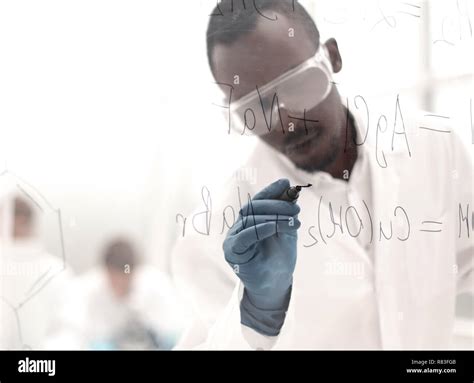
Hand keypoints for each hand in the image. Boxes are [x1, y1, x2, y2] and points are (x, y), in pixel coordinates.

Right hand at [223, 179, 300, 335]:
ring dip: (273, 217)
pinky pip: (244, 237)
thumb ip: (286, 212)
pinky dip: (260, 229)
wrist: (275, 285)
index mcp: (251, 219)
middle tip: (296, 209)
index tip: (285, 183)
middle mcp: (239, 226)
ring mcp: (233, 238)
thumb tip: (291, 188)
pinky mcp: (231, 251)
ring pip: (249, 220)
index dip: (270, 191)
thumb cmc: (280, 258)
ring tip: (294, 220)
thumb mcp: (287, 231)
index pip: (258, 200)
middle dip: (276, 205)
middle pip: (253, 207)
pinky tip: (275, 227)